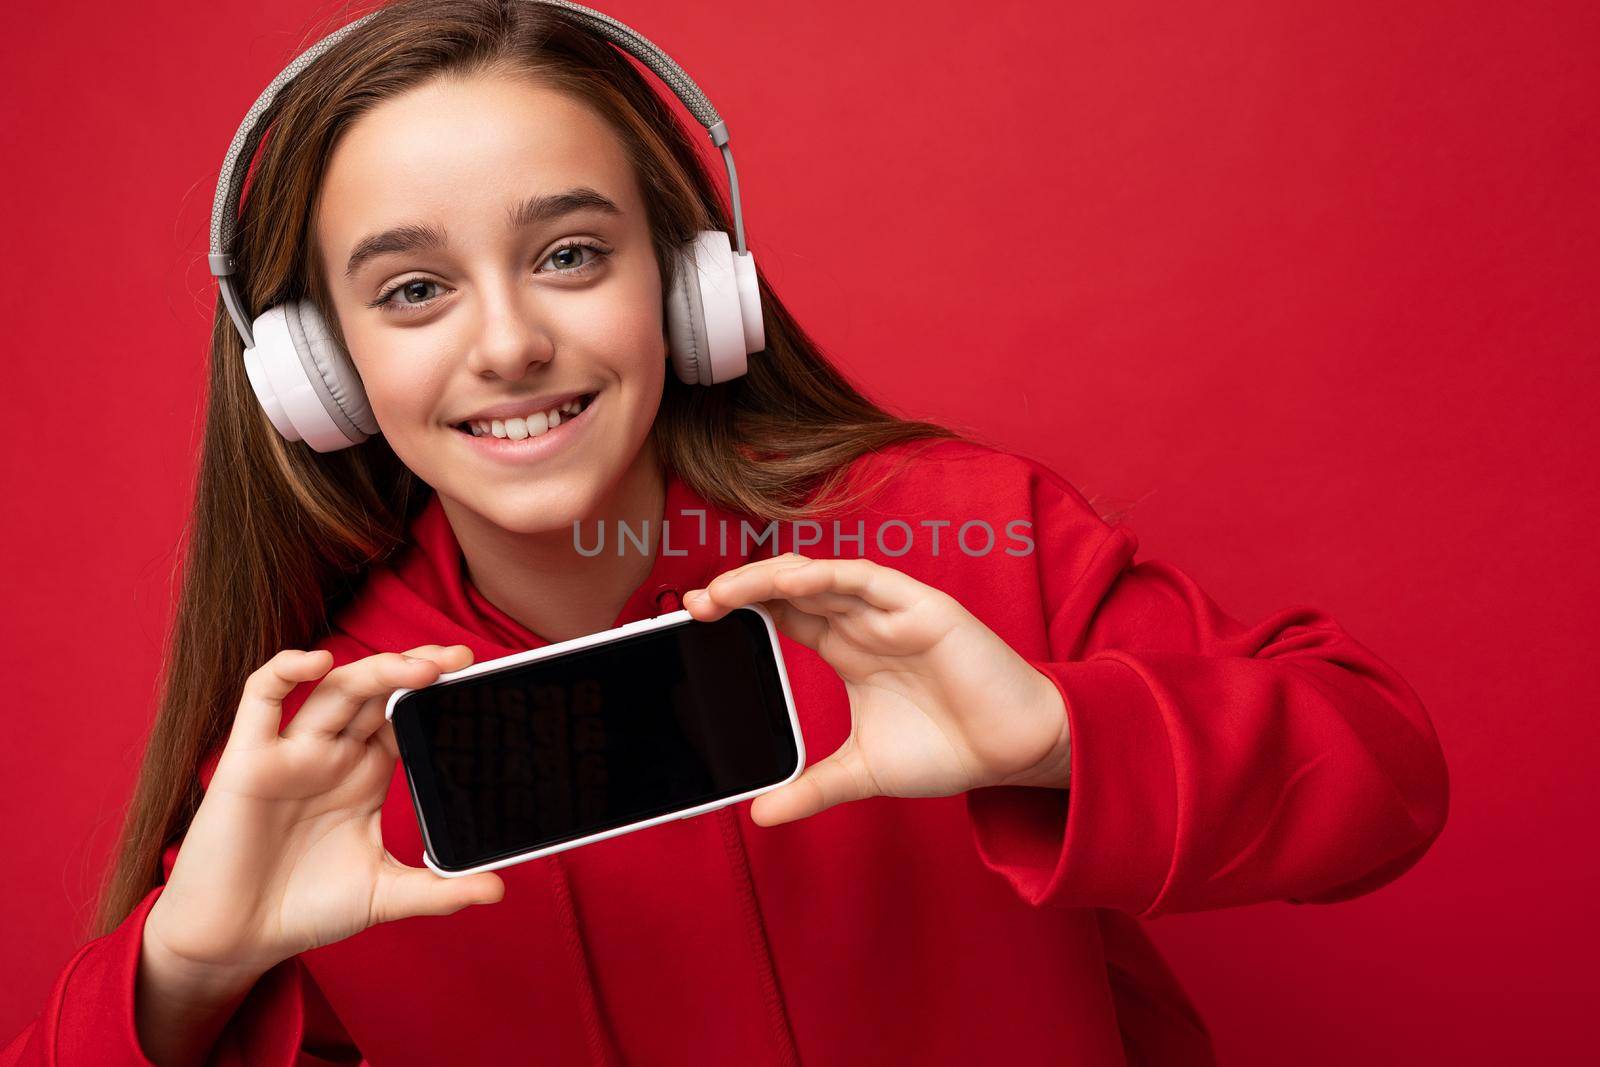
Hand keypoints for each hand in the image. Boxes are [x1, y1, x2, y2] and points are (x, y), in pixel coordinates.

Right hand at [146, 645, 505, 979]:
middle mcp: (332, 753)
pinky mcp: (247, 761)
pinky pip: (259, 698)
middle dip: (419, 667)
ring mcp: (291, 752)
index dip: (438, 697)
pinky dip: (286, 670)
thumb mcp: (384, 896)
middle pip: (379, 689)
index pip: (407, 714)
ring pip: (336, 688)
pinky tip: (318, 661)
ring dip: (378, 669)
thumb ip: (439, 890)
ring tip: (423, 668)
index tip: (481, 687)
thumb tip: (498, 889)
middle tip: (462, 659)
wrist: (236, 941)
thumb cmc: (306, 908)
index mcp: (366, 772)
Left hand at [683, 554, 1069, 826]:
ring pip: (821, 576)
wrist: (1015, 753)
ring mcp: (891, 610)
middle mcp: (863, 622)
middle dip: (741, 590)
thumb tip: (759, 816)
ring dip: (770, 578)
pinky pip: (868, 579)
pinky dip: (828, 576)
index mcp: (847, 648)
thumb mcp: (862, 773)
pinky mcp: (923, 607)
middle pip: (790, 590)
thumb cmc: (950, 750)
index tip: (694, 619)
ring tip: (726, 591)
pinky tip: (791, 581)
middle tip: (695, 604)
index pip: (783, 614)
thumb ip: (812, 788)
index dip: (741, 610)